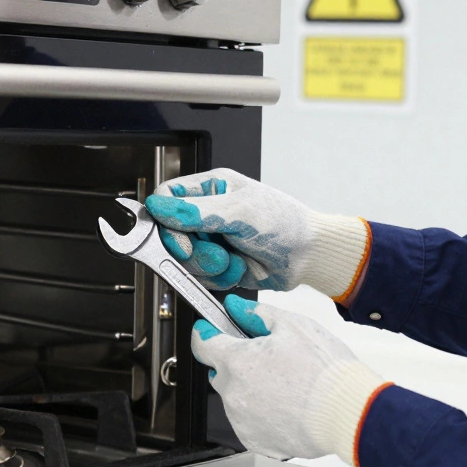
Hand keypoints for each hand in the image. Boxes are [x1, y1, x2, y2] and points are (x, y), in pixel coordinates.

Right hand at [144, 169, 369, 297]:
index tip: (179, 239)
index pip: (167, 197)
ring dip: (208, 266)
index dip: (164, 220)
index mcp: (210, 188)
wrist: (307, 256)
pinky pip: (200, 276)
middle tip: (215, 253)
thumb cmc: (284, 223)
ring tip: (232, 260)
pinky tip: (238, 268)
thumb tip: (160, 207)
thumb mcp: (241, 212)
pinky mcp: (216, 264)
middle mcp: (206, 213)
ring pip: (184, 259)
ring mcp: (210, 240)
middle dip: (192, 250)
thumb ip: (199, 212)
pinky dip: (218, 278)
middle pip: (170, 233)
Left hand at [192, 296, 388, 463]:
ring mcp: (242, 420)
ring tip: (285, 384)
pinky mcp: (255, 440)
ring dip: (250, 388)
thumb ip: (255, 314)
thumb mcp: (293, 326)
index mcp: (237, 361)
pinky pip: (248, 421)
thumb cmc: (325, 370)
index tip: (213, 329)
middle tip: (270, 357)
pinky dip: (261, 413)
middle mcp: (232, 394)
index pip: (202, 343)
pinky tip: (286, 405)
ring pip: (235, 397)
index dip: (208, 332)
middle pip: (221, 371)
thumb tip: (233, 307)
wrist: (348, 413)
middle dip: (237, 362)